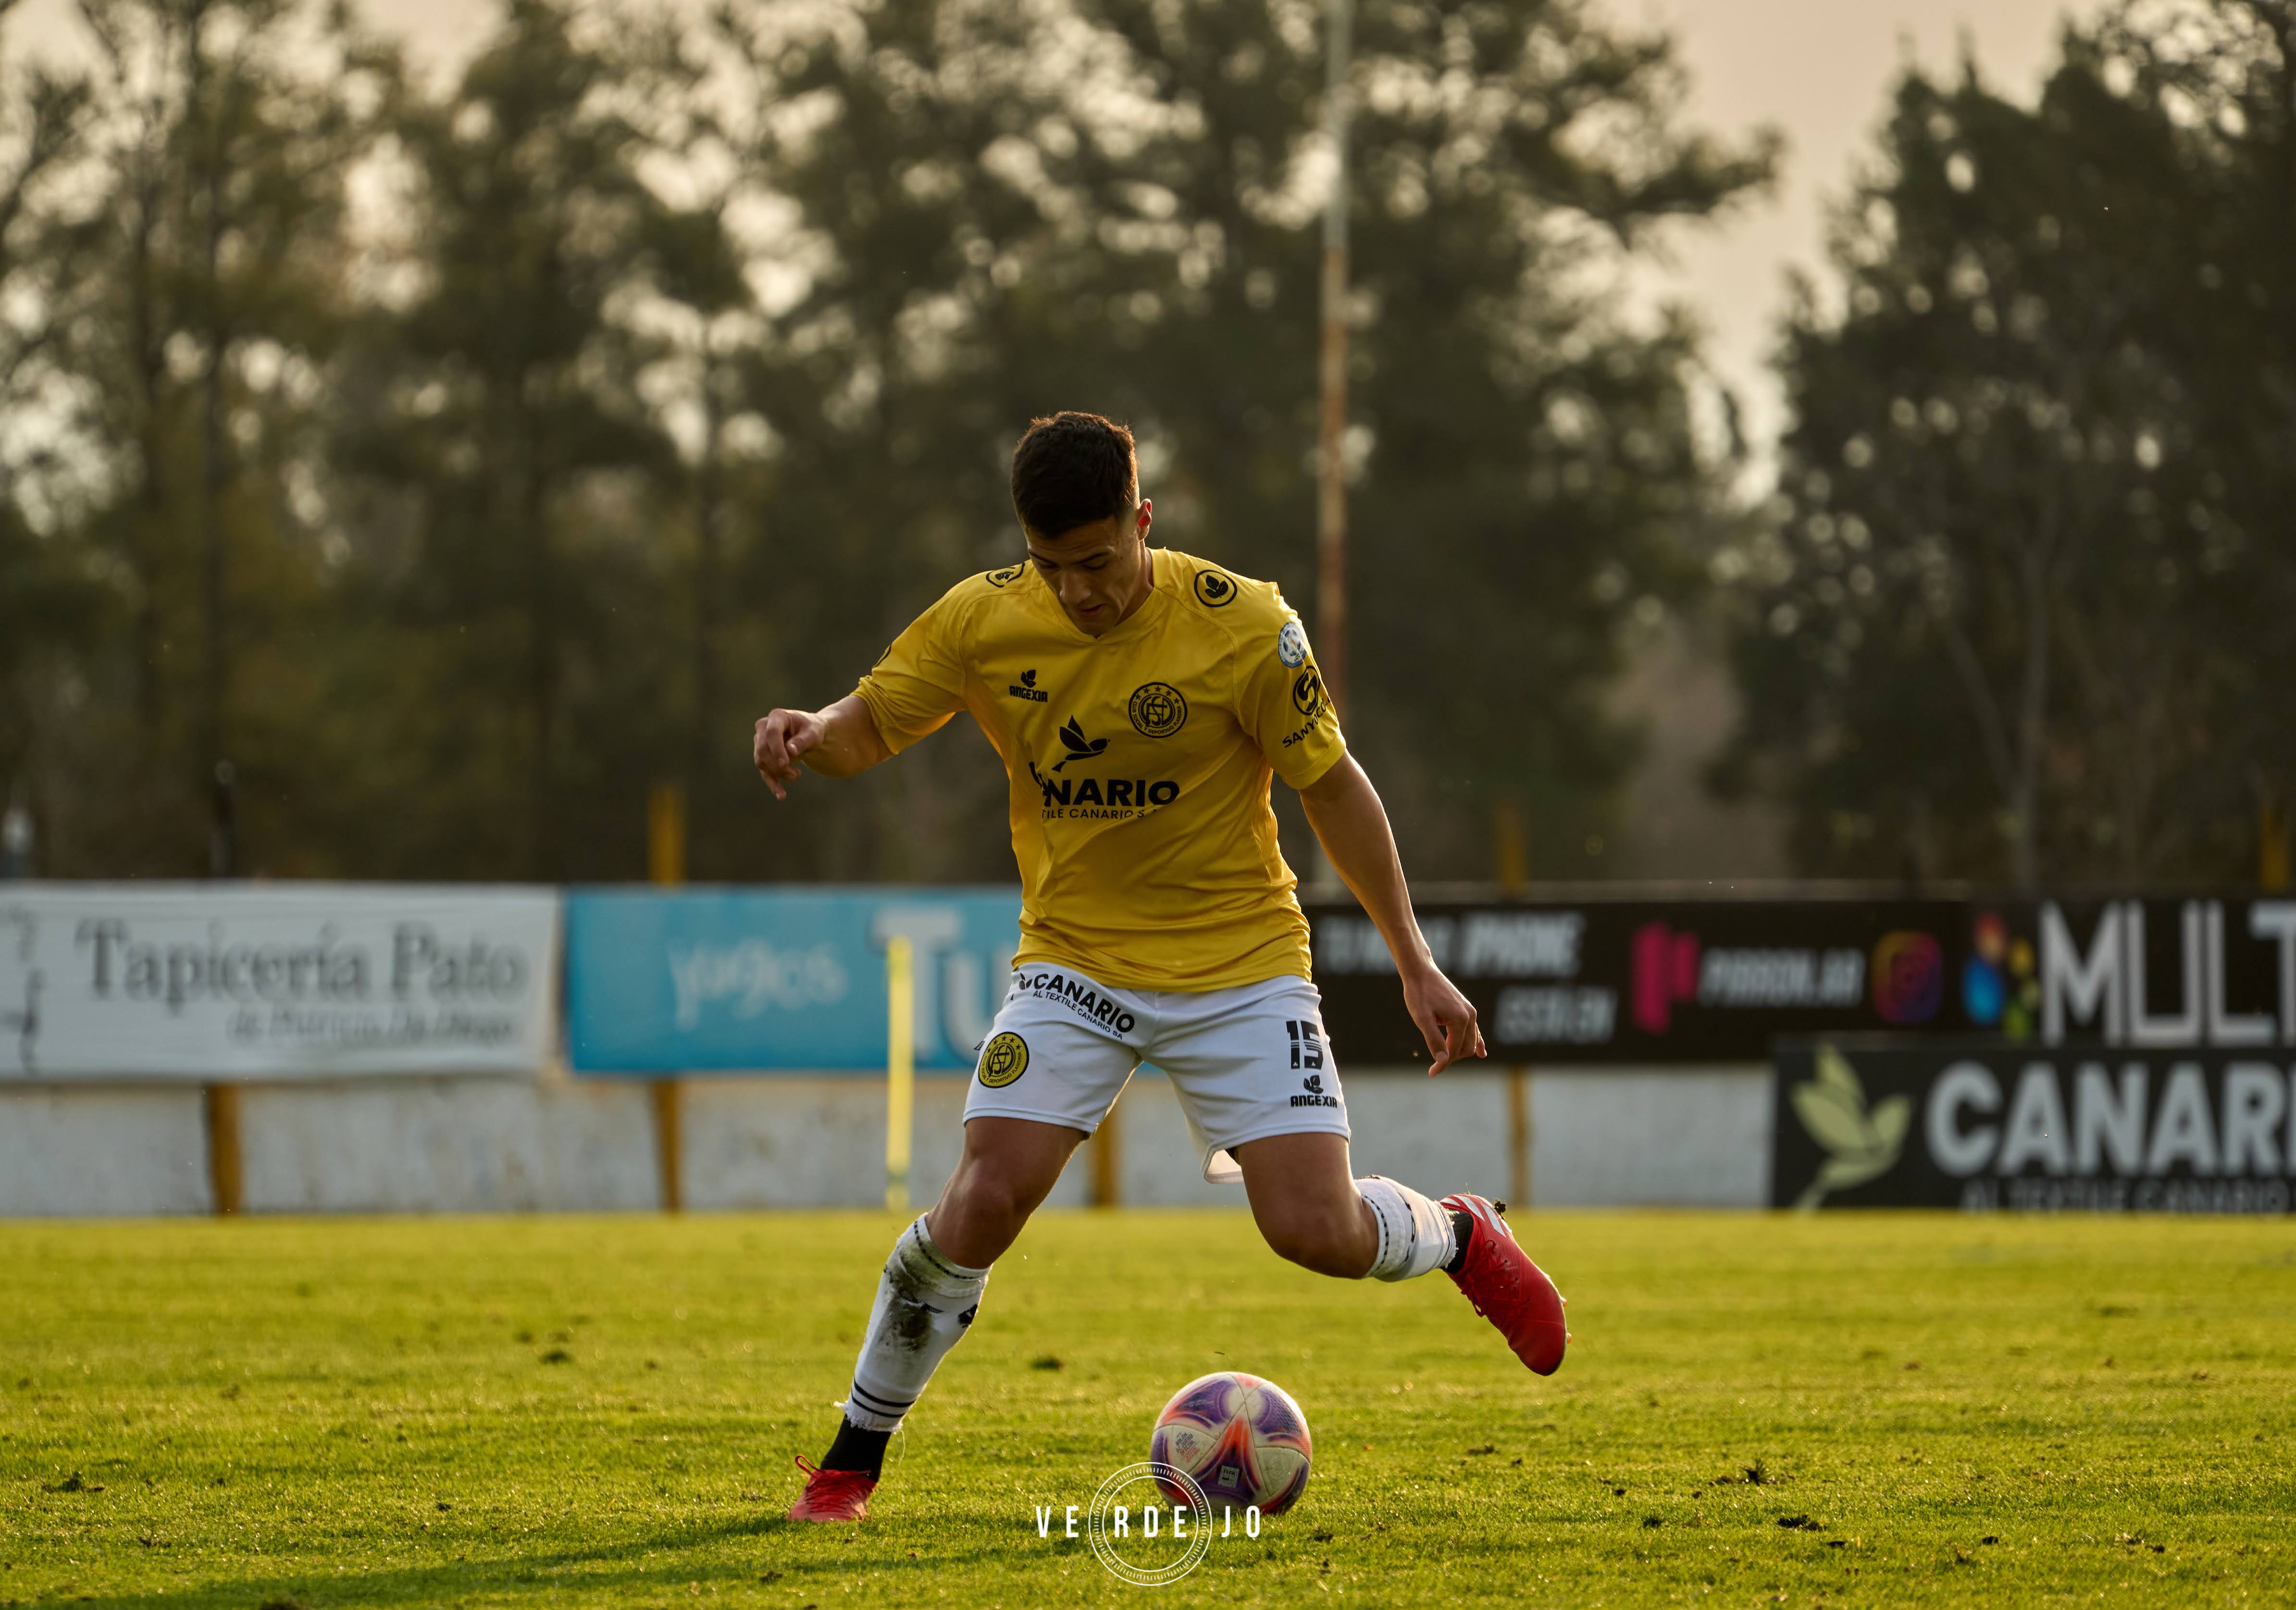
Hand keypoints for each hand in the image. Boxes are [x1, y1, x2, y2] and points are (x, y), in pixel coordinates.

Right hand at [754, 708, 826, 799]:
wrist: (811, 733)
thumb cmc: (813, 729)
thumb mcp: (814, 733)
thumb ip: (803, 741)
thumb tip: (790, 751)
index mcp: (777, 716)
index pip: (771, 733)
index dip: (776, 749)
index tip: (785, 763)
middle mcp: (764, 727)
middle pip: (763, 750)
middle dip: (778, 765)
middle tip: (796, 774)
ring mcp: (760, 741)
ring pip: (761, 762)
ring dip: (778, 774)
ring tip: (796, 775)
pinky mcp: (763, 755)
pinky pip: (764, 771)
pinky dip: (772, 784)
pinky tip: (781, 796)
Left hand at [1403, 962, 1484, 1076]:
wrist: (1420, 971)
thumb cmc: (1418, 994)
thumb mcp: (1422, 1018)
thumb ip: (1433, 1040)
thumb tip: (1443, 1061)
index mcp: (1460, 1019)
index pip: (1454, 1051)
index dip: (1443, 1064)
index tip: (1431, 1073)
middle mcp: (1470, 1015)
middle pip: (1466, 1048)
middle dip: (1452, 1058)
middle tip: (1434, 1063)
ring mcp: (1470, 1011)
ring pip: (1470, 1041)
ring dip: (1459, 1052)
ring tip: (1445, 1061)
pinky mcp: (1467, 1008)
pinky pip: (1475, 1030)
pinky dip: (1477, 1043)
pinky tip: (1481, 1054)